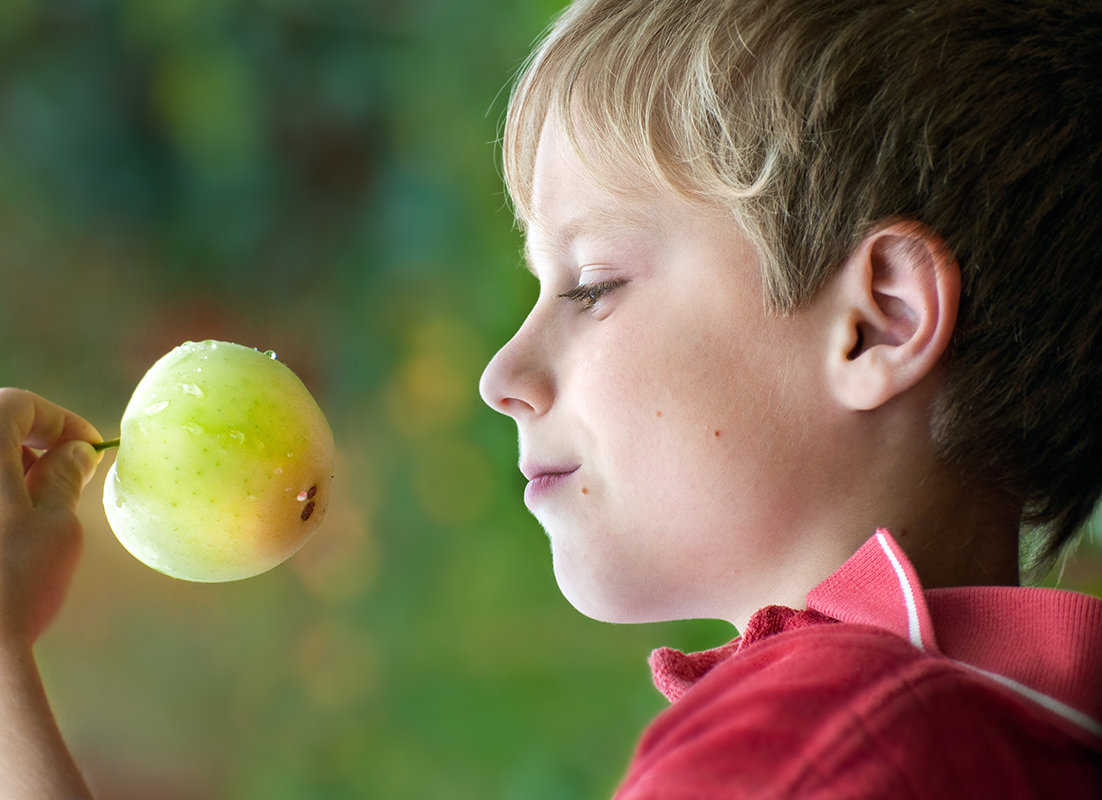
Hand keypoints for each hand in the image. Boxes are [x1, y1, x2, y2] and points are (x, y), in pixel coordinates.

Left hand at [0, 389, 101, 648]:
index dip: (60, 420)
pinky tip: (4, 531)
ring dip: (5, 471)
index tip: (90, 447)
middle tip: (66, 475)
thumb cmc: (13, 582)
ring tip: (36, 507)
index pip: (19, 404)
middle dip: (30, 444)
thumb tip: (77, 453)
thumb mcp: (56, 524)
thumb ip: (65, 477)